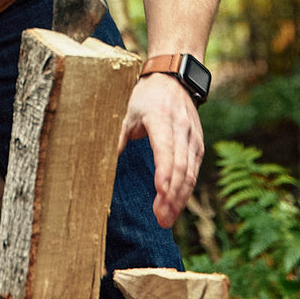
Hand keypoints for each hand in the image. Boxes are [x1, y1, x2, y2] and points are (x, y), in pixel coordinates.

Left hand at [118, 72, 202, 227]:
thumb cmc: (145, 98)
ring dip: (180, 198)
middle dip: (171, 194)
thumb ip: (117, 135)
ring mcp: (192, 136)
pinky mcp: (198, 144)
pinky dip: (186, 190)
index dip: (163, 171)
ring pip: (190, 171)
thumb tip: (101, 161)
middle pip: (180, 165)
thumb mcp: (127, 110)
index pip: (165, 147)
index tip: (159, 192)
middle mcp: (181, 126)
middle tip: (160, 218)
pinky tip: (176, 205)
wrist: (172, 79)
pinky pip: (195, 170)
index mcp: (160, 116)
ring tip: (166, 219)